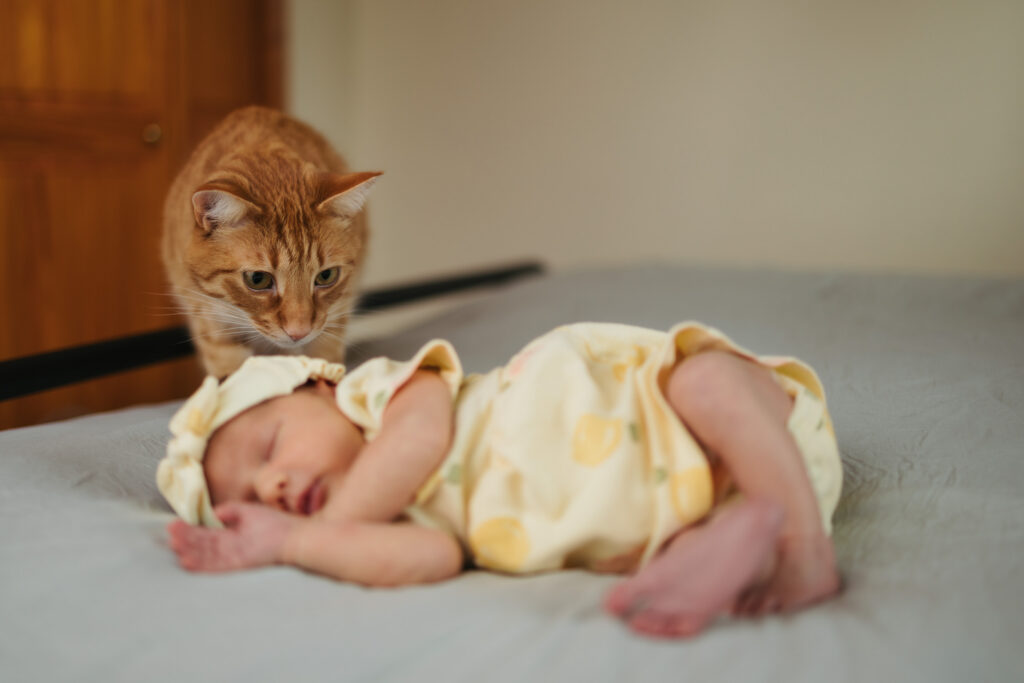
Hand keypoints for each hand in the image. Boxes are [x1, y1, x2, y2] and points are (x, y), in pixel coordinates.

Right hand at [167, 502, 298, 571]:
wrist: (294, 536)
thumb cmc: (274, 524)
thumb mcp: (245, 512)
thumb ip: (227, 511)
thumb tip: (209, 513)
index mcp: (230, 536)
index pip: (205, 534)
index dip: (189, 531)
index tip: (172, 526)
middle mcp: (229, 548)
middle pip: (202, 545)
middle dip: (185, 540)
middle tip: (168, 536)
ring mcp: (233, 557)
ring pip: (206, 555)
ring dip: (190, 551)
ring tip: (174, 547)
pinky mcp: (239, 563)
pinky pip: (217, 565)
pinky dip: (202, 564)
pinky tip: (188, 562)